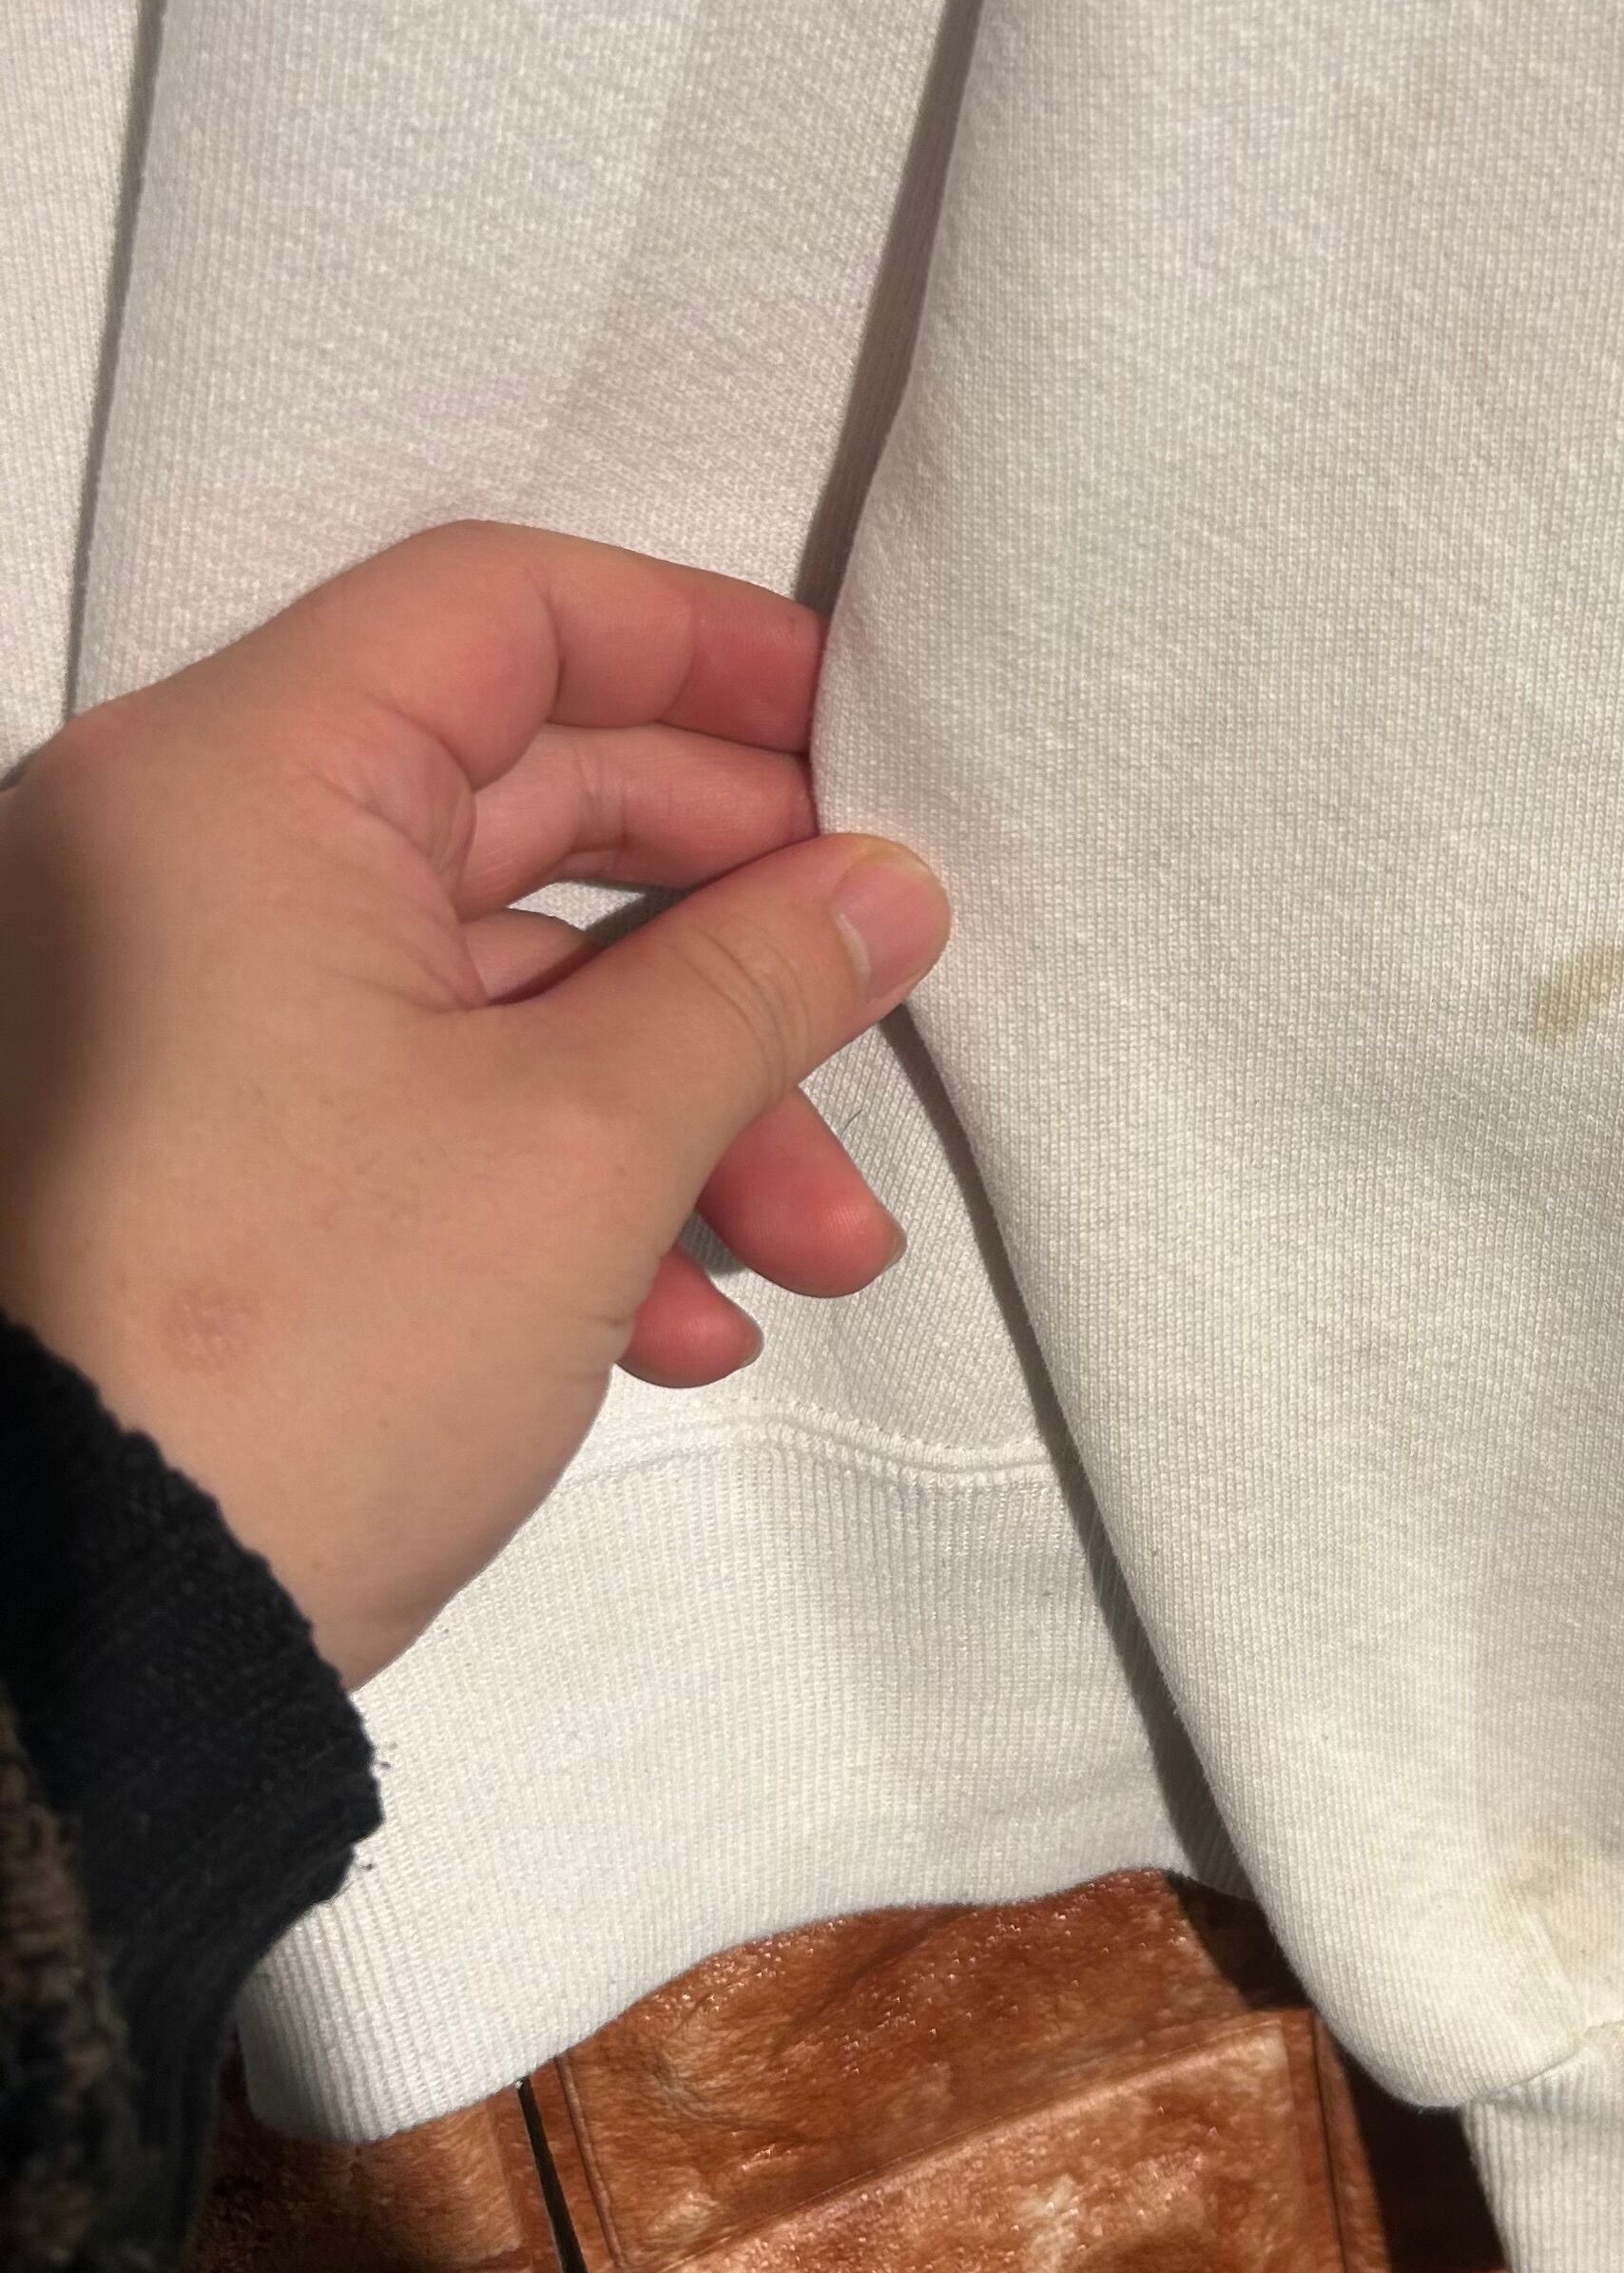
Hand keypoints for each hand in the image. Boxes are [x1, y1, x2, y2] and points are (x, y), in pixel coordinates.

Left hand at [0, 520, 949, 1692]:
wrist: (65, 1661)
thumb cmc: (305, 1347)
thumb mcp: (588, 1144)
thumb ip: (762, 976)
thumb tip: (893, 889)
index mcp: (236, 788)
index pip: (504, 610)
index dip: (706, 650)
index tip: (863, 734)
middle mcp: (184, 867)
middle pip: (526, 802)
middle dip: (736, 938)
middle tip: (882, 1003)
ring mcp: (182, 1017)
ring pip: (497, 980)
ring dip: (685, 1097)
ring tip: (818, 1249)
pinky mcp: (199, 1151)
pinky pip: (417, 1093)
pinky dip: (569, 1175)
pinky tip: (682, 1321)